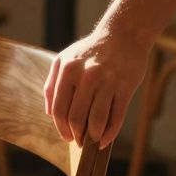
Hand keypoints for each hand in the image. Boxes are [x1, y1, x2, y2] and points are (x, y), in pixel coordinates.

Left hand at [45, 28, 151, 147]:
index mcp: (68, 70)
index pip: (60, 109)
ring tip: (92, 141)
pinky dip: (110, 134)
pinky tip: (105, 140)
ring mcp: (107, 82)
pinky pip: (116, 117)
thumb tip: (49, 114)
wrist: (123, 34)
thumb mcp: (64, 60)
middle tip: (80, 142)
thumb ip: (52, 85)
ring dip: (93, 137)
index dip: (62, 128)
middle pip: (77, 118)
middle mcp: (86, 76)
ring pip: (97, 121)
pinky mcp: (125, 87)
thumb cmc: (90, 51)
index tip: (67, 137)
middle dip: (77, 136)